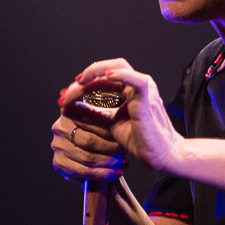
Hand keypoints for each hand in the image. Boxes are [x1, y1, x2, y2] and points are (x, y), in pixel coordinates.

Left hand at [55, 58, 183, 174]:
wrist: (161, 155)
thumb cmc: (140, 140)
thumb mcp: (108, 125)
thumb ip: (90, 115)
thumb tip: (66, 108)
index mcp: (128, 89)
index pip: (101, 78)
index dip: (81, 86)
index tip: (63, 97)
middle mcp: (136, 85)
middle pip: (107, 69)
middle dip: (85, 76)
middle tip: (67, 91)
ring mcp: (143, 89)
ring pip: (117, 68)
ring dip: (95, 73)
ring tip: (79, 84)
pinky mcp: (147, 99)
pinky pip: (135, 80)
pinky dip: (121, 75)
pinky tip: (105, 77)